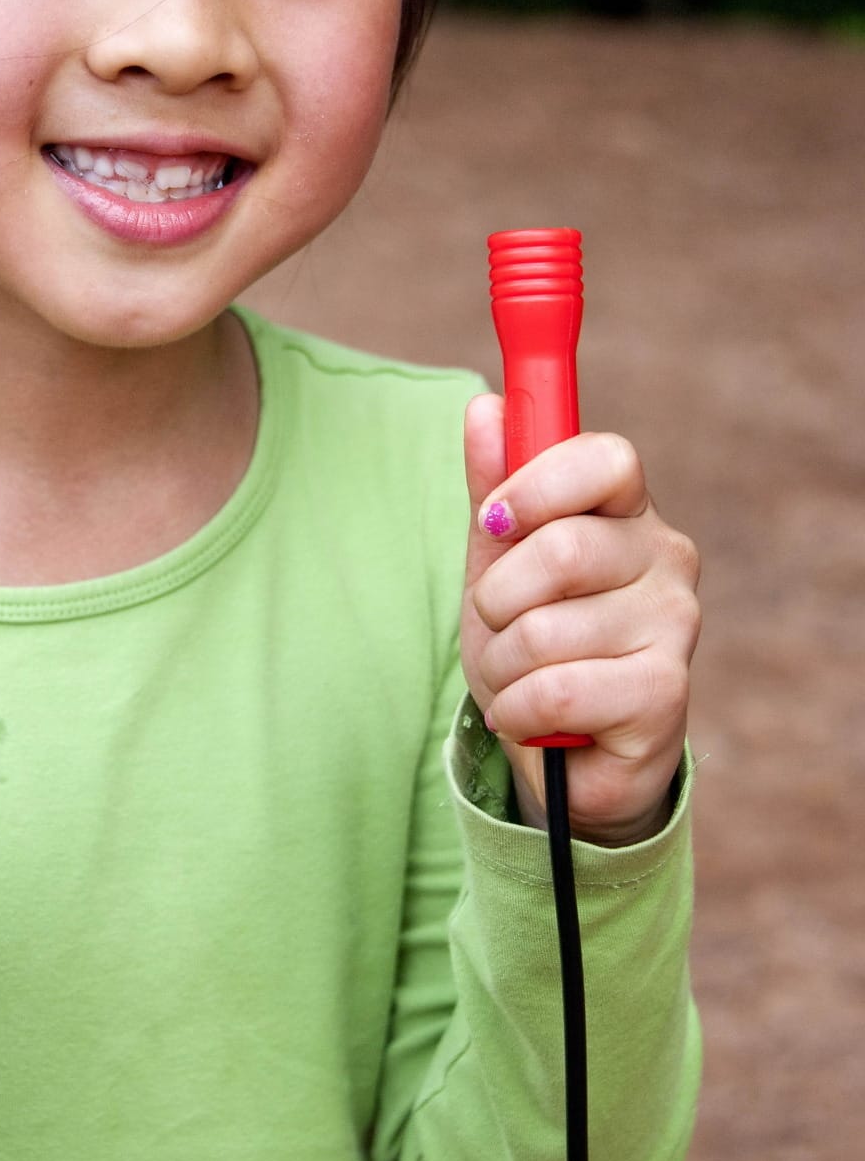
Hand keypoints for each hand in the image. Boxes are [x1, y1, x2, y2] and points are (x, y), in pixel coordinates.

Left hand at [461, 395, 700, 846]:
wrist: (561, 753)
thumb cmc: (533, 644)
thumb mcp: (497, 562)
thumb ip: (493, 488)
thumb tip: (484, 407)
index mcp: (627, 511)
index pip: (607, 459)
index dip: (536, 483)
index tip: (493, 520)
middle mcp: (667, 558)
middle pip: (562, 548)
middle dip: (498, 599)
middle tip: (497, 625)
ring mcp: (676, 625)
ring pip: (545, 629)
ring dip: (501, 665)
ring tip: (518, 679)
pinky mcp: (667, 694)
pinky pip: (557, 688)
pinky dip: (517, 710)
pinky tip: (528, 718)